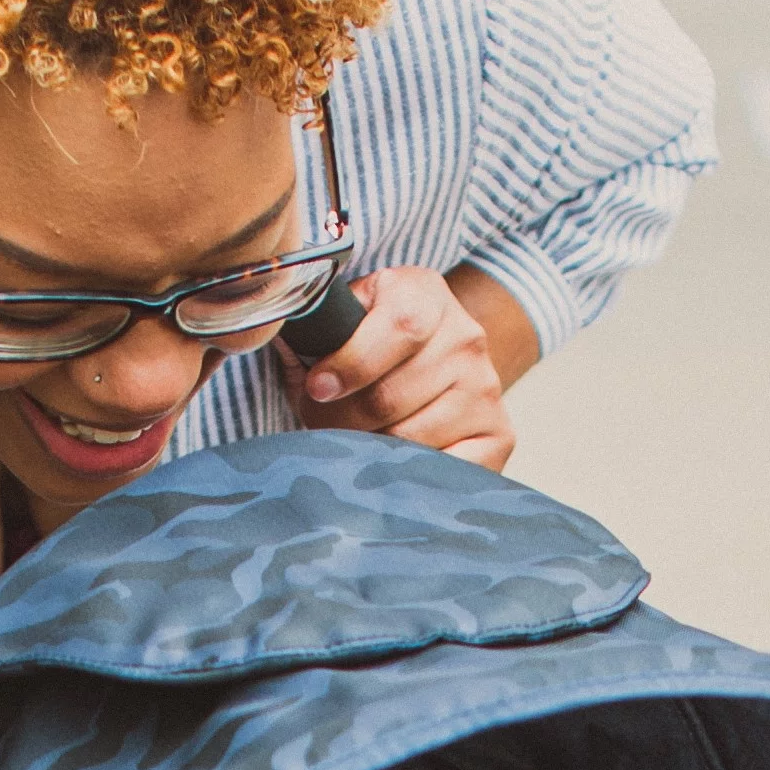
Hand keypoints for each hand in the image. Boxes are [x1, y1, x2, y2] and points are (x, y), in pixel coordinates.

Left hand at [288, 266, 516, 469]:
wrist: (441, 363)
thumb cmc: (374, 346)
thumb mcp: (347, 319)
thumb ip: (316, 328)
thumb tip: (270, 332)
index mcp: (426, 294)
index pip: (400, 327)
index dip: (352, 363)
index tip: (317, 389)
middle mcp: (466, 337)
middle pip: (395, 395)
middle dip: (343, 421)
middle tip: (319, 428)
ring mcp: (487, 388)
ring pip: (412, 439)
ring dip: (370, 452)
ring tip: (353, 445)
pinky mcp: (499, 435)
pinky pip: (445, 469)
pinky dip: (408, 476)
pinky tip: (390, 466)